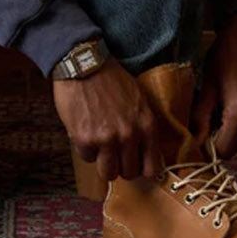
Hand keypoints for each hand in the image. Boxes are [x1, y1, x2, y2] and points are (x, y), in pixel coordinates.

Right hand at [52, 60, 163, 186]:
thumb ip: (143, 126)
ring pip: (108, 173)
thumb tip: (145, 153)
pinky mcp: (85, 139)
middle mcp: (129, 135)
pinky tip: (85, 130)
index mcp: (146, 125)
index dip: (142, 168)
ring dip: (102, 161)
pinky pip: (87, 158)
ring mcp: (107, 139)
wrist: (84, 64)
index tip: (134, 164)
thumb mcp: (139, 99)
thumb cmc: (112, 79)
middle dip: (120, 165)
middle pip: (129, 173)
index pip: (152, 168)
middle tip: (113, 152)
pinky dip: (85, 149)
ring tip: (99, 145)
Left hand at [192, 13, 236, 158]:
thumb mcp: (208, 83)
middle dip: (218, 142)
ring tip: (216, 113)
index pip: (223, 151)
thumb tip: (193, 137)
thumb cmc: (227, 53)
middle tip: (203, 126)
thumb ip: (200, 114)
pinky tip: (229, 107)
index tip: (196, 139)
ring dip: (229, 134)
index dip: (207, 149)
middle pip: (235, 149)